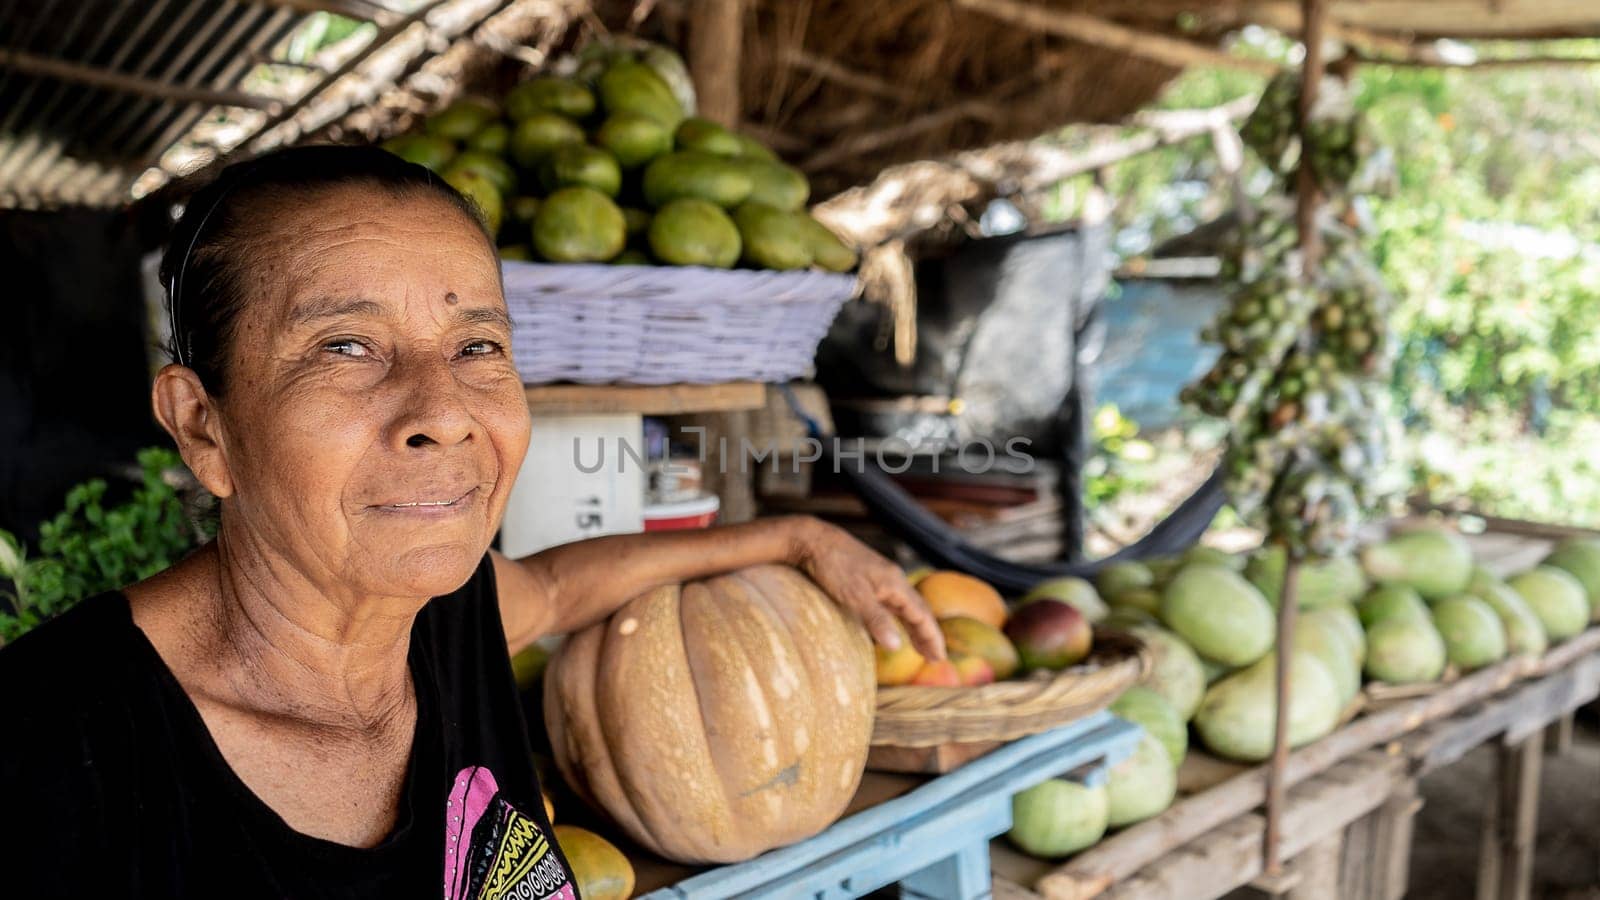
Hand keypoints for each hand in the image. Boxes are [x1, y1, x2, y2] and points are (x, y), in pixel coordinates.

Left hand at [789, 517, 945, 659]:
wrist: (812, 540)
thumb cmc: (833, 566)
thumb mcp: (854, 596)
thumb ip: (877, 620)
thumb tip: (897, 646)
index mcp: (895, 584)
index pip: (922, 615)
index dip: (932, 636)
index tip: (940, 657)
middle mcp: (893, 580)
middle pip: (919, 610)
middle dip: (928, 634)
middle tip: (936, 658)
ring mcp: (881, 578)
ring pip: (906, 605)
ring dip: (915, 626)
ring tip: (921, 647)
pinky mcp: (868, 578)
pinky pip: (892, 602)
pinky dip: (900, 617)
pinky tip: (896, 624)